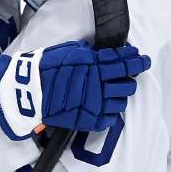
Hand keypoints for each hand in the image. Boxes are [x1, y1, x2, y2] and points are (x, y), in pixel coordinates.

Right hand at [0, 40, 150, 139]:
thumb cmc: (46, 68)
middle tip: (124, 78)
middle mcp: (99, 84)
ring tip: (110, 94)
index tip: (142, 60)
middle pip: (128, 83)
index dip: (137, 61)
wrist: (29, 92)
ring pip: (121, 102)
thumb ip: (89, 53)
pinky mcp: (90, 119)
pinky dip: (109, 113)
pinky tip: (103, 108)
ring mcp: (96, 104)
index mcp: (96, 65)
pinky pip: (110, 118)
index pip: (125, 62)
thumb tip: (102, 54)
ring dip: (119, 97)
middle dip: (128, 79)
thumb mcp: (69, 51)